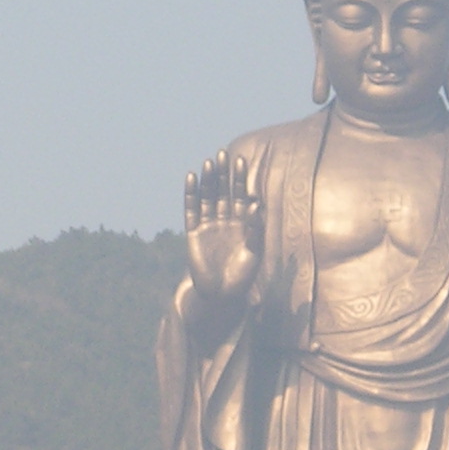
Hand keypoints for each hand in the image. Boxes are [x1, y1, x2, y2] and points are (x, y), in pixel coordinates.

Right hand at [183, 151, 262, 306]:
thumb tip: (257, 202)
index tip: (240, 160)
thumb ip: (255, 228)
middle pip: (223, 191)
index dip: (240, 178)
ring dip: (208, 180)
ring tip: (208, 162)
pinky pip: (191, 209)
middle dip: (223, 173)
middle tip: (222, 153)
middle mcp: (225, 220)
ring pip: (207, 196)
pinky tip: (191, 178)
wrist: (222, 296)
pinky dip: (190, 193)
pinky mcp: (193, 231)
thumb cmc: (243, 277)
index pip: (241, 195)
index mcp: (243, 223)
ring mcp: (208, 224)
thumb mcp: (254, 252)